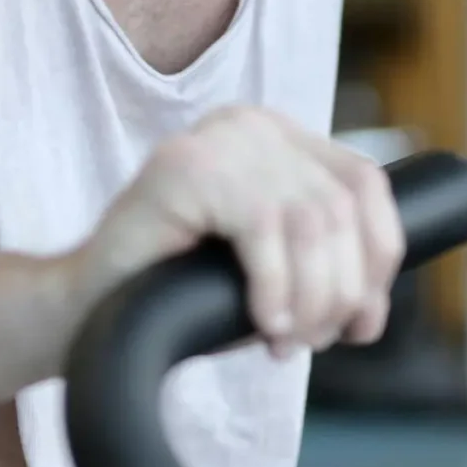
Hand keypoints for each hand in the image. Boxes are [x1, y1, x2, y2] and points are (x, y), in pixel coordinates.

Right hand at [77, 106, 403, 358]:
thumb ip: (322, 266)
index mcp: (278, 139)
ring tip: (283, 338)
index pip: (365, 184)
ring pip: (311, 219)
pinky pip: (264, 226)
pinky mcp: (184, 165)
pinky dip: (274, 285)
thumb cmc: (178, 294)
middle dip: (342, 289)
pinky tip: (262, 322)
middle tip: (311, 340)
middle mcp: (251, 125)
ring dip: (311, 297)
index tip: (361, 322)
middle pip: (342, 206)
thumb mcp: (272, 273)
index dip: (378, 258)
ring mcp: (216, 138)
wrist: (88, 311)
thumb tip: (372, 310)